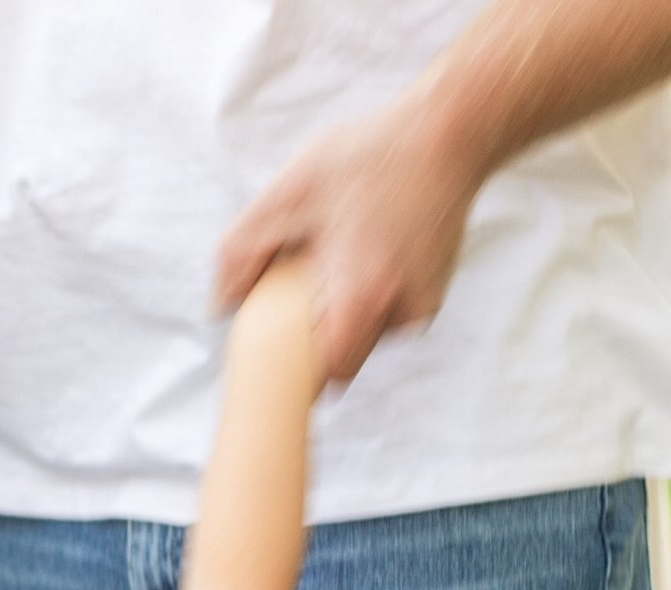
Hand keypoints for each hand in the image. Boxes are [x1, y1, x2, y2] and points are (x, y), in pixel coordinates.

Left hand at [215, 95, 483, 383]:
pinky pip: (390, 314)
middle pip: (346, 358)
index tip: (280, 346)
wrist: (449, 133)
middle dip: (319, 336)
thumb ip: (243, 250)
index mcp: (362, 295)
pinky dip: (372, 295)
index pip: (327, 374)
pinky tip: (366, 253)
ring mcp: (423, 304)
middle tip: (303, 288)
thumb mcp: (289, 191)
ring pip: (369, 336)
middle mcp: (401, 312)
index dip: (300, 370)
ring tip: (339, 258)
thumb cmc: (367, 157)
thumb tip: (221, 305)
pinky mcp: (436, 290)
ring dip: (347, 312)